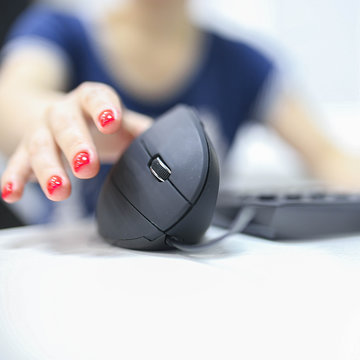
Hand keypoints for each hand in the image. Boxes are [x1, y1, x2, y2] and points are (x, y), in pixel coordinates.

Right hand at [1, 82, 151, 201]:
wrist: (56, 114)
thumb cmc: (97, 121)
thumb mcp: (120, 122)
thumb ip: (141, 130)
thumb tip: (174, 144)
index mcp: (90, 99)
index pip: (95, 96)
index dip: (103, 107)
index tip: (111, 121)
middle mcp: (62, 112)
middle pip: (65, 124)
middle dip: (76, 145)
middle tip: (88, 167)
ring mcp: (41, 131)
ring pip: (40, 147)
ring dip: (48, 170)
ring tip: (60, 191)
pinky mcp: (24, 150)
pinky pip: (16, 164)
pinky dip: (13, 178)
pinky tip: (12, 193)